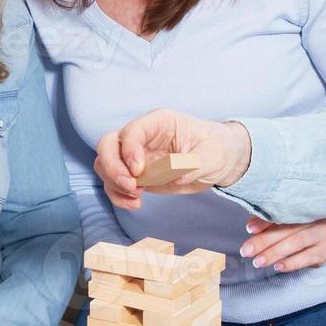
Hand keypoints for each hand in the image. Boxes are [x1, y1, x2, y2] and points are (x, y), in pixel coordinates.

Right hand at [94, 109, 252, 210]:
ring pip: (105, 164)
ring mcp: (136, 155)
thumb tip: (174, 174)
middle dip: (112, 167)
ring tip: (137, 197)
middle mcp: (142, 136)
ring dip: (114, 183)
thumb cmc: (217, 149)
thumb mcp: (213, 155)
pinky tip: (135, 204)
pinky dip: (118, 196)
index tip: (139, 172)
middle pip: (108, 145)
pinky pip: (115, 184)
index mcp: (159, 122)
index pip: (132, 131)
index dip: (129, 151)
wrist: (220, 161)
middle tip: (132, 186)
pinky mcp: (137, 175)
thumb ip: (193, 163)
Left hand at [240, 217, 325, 271]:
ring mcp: (322, 233)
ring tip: (258, 262)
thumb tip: (251, 228)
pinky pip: (307, 258)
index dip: (264, 220)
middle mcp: (315, 215)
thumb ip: (265, 220)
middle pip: (287, 228)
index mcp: (301, 203)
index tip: (249, 229)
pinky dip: (291, 263)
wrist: (316, 234)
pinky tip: (278, 267)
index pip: (282, 211)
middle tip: (246, 251)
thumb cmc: (292, 222)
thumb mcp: (279, 217)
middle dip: (264, 241)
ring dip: (275, 253)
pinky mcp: (324, 250)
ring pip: (296, 242)